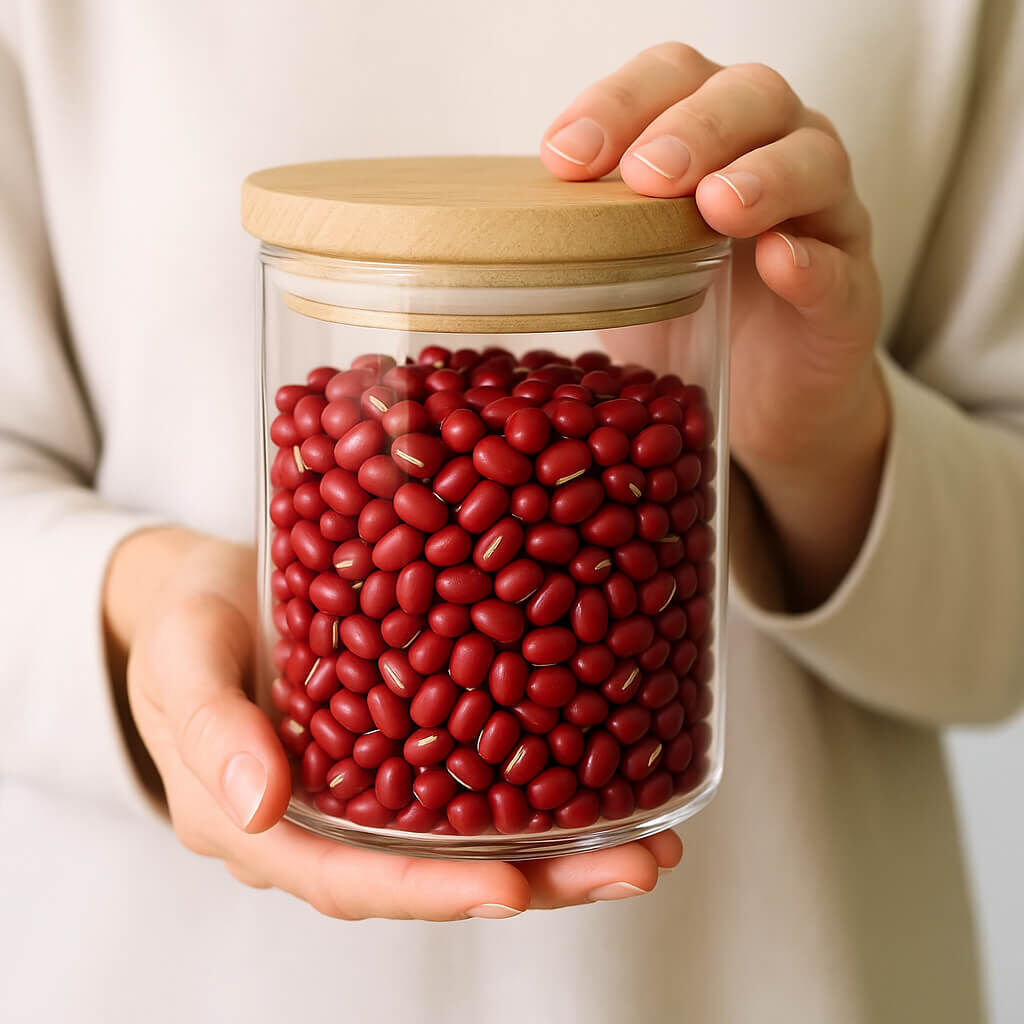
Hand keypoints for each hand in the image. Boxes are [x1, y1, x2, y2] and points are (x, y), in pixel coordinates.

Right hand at [104, 527, 680, 920]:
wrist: (207, 589)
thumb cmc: (188, 622)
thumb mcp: (182, 659)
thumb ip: (210, 725)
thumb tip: (256, 806)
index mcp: (263, 822)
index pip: (350, 880)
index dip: (431, 893)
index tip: (513, 890)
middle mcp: (329, 823)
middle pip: (434, 872)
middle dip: (537, 881)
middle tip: (630, 870)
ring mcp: (371, 789)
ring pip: (468, 837)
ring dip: (561, 849)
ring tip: (649, 843)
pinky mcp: (404, 746)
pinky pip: (472, 780)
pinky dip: (540, 788)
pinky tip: (607, 773)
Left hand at [542, 44, 888, 608]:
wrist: (762, 399)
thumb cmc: (686, 317)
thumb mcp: (621, 269)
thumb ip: (576, 235)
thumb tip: (464, 236)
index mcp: (707, 139)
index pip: (670, 80)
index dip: (619, 104)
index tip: (561, 157)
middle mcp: (772, 156)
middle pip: (751, 97)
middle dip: (693, 127)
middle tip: (644, 176)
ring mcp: (822, 221)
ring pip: (815, 160)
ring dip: (762, 174)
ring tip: (715, 208)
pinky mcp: (849, 297)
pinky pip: (842, 266)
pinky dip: (812, 261)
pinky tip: (779, 262)